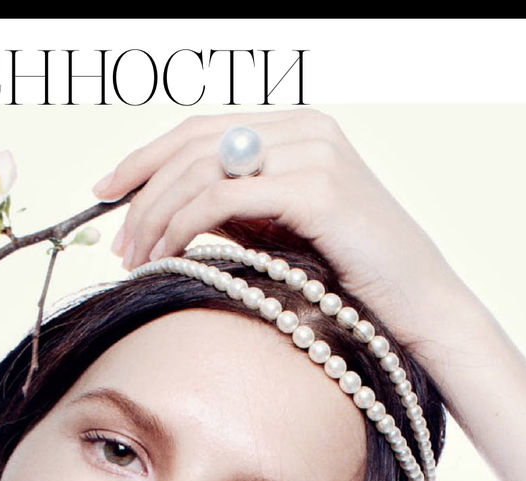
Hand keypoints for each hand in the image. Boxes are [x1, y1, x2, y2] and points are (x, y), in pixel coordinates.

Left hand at [93, 110, 462, 355]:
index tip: (105, 193)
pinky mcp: (315, 190)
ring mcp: (311, 154)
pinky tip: (168, 256)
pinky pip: (222, 199)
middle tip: (118, 244)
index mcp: (297, 130)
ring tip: (137, 259)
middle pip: (192, 143)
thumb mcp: (287, 235)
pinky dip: (184, 226)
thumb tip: (174, 217)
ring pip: (200, 169)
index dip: (145, 158)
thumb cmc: (356, 282)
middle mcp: (303, 129)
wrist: (421, 306)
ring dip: (156, 216)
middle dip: (141, 192)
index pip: (201, 130)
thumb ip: (239, 214)